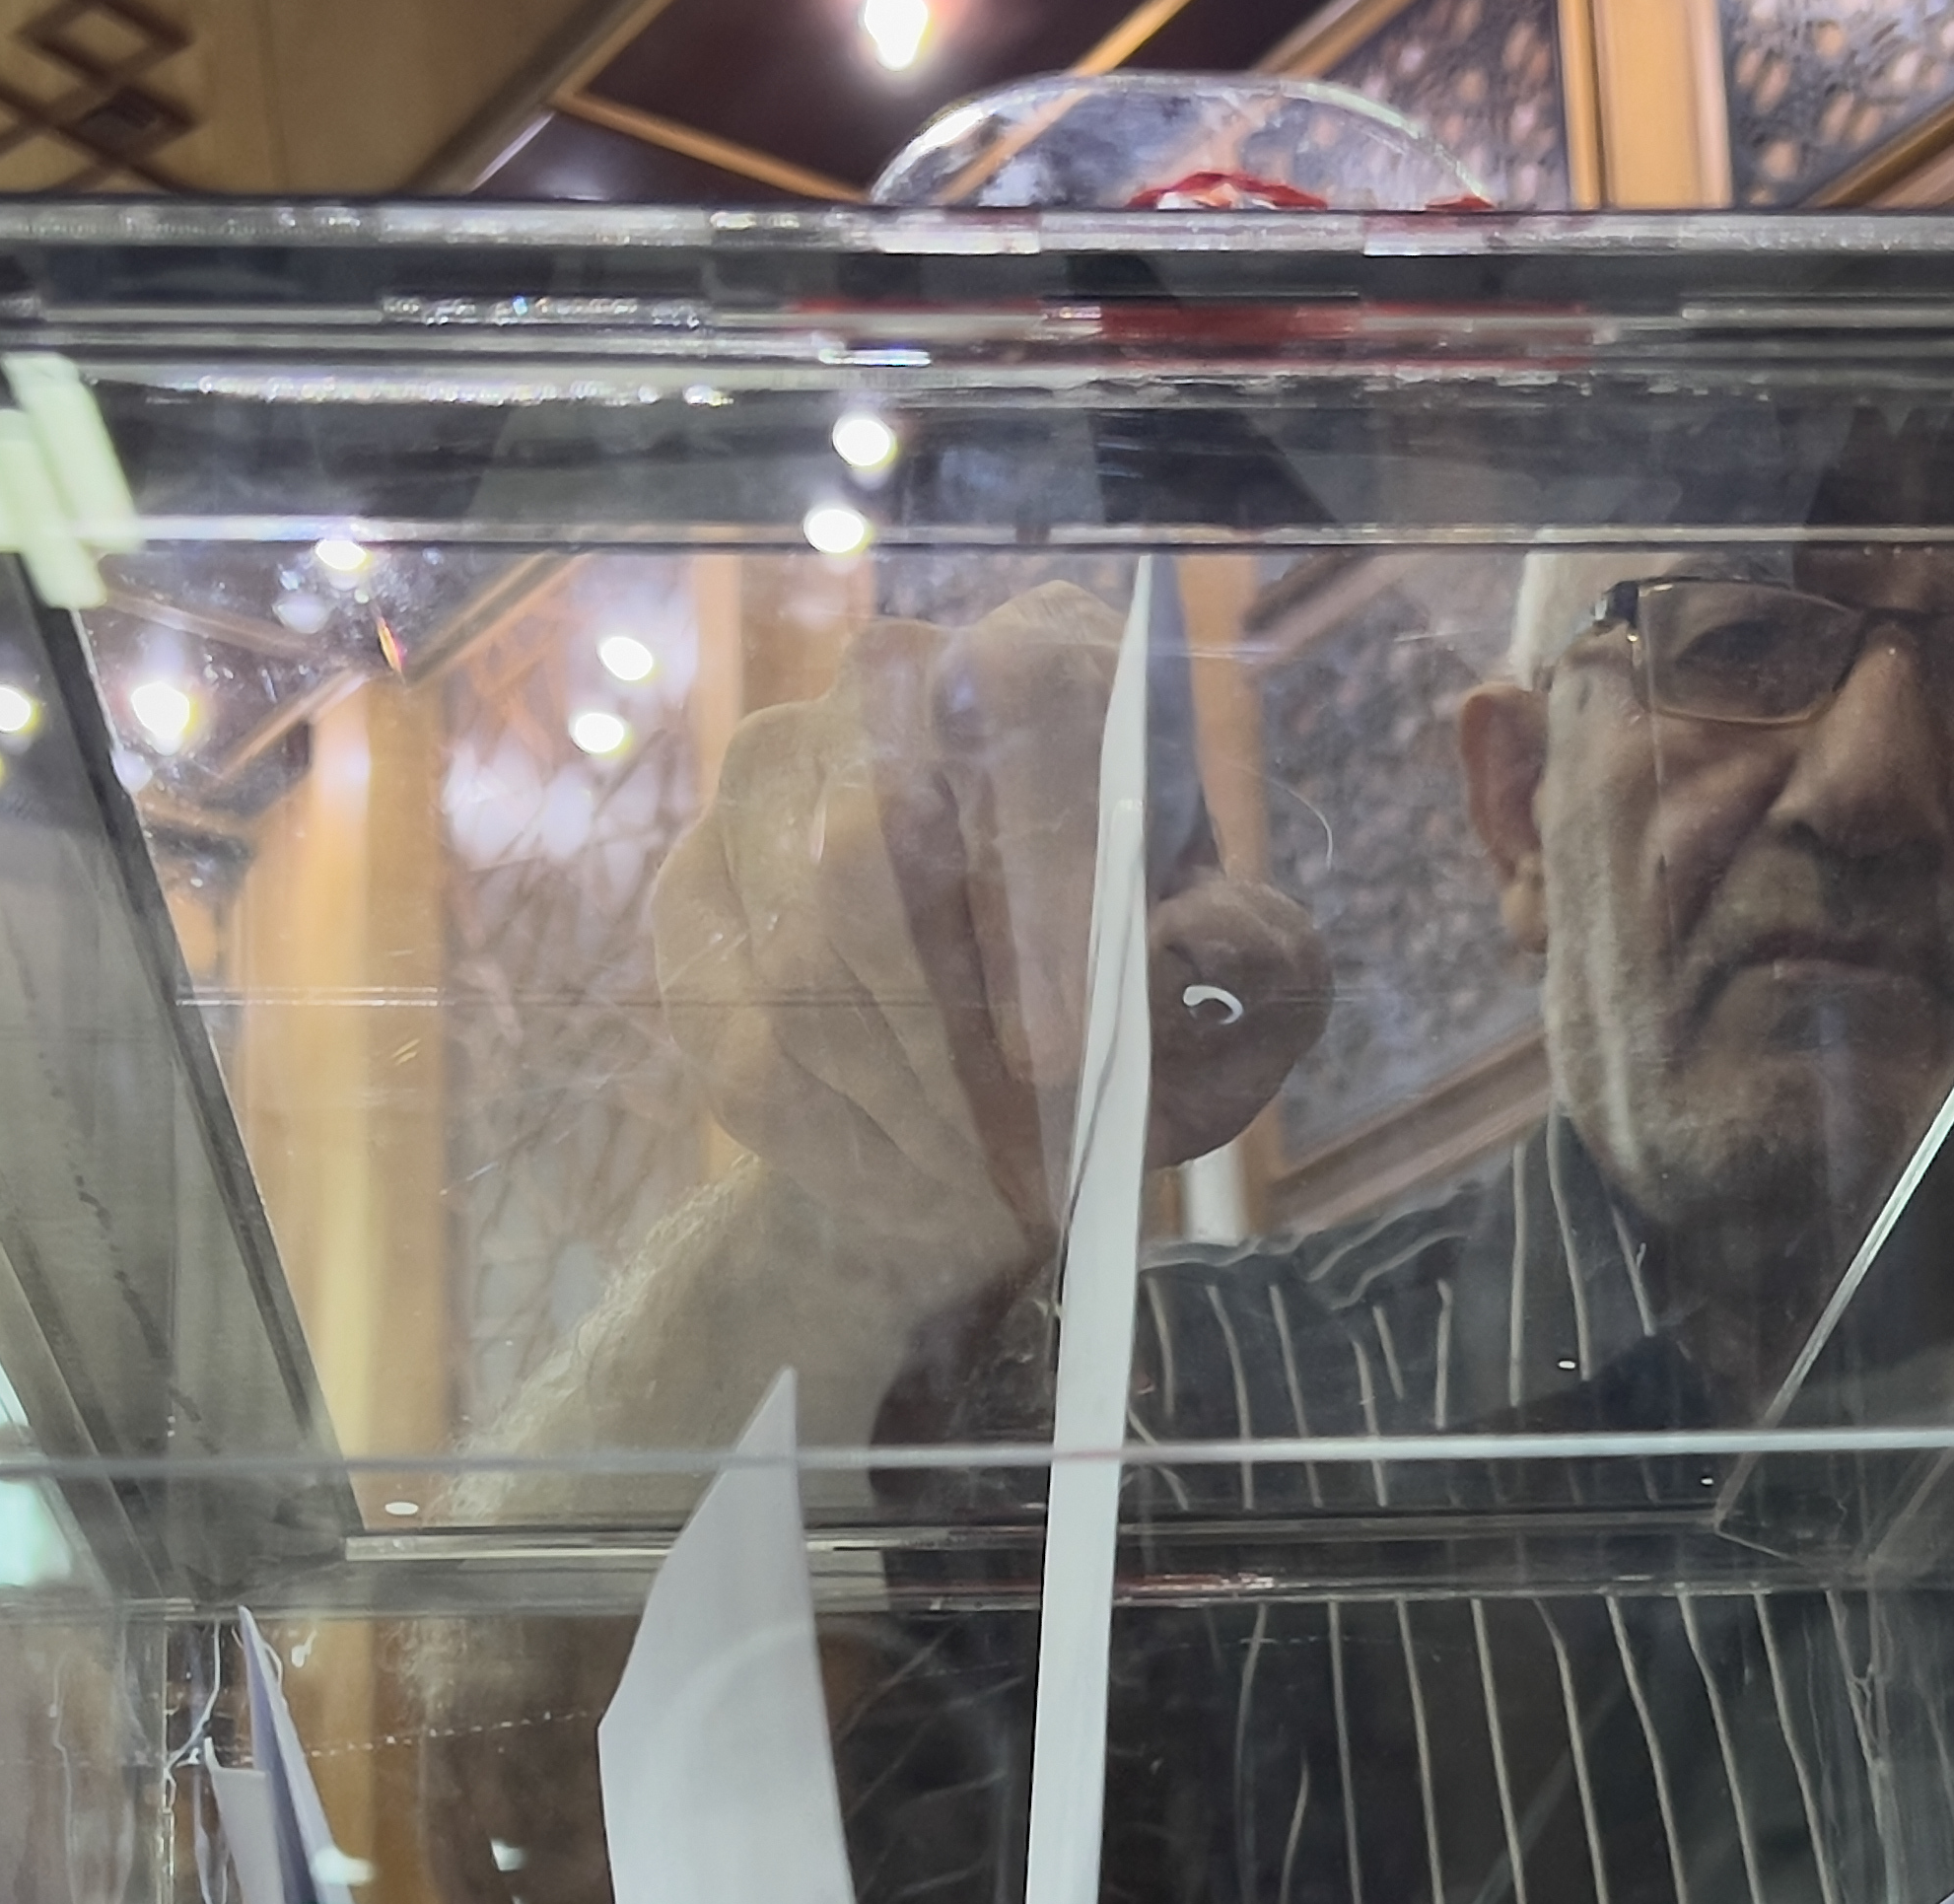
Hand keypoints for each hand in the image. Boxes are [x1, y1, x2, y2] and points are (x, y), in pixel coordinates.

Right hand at [650, 586, 1325, 1288]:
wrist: (1000, 1065)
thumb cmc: (1145, 1005)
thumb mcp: (1244, 994)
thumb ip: (1256, 965)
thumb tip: (1191, 942)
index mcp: (1048, 665)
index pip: (1024, 713)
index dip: (1038, 888)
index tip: (1058, 1055)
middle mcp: (890, 686)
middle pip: (877, 847)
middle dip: (955, 1040)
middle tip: (1023, 1162)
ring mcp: (771, 777)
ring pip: (801, 955)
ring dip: (902, 1103)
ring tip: (983, 1187)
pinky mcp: (696, 883)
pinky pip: (740, 1032)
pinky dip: (835, 1139)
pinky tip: (910, 1183)